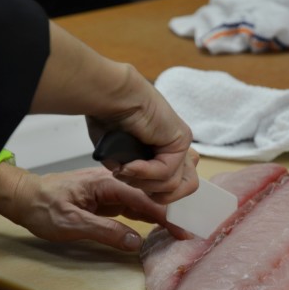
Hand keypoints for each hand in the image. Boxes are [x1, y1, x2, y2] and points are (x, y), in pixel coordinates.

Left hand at [0, 164, 188, 250]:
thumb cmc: (43, 208)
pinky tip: (160, 223)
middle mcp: (113, 183)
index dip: (165, 214)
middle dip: (171, 212)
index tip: (182, 228)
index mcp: (107, 183)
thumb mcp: (71, 224)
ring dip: (162, 214)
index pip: (143, 198)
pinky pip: (133, 206)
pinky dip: (148, 215)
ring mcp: (111, 190)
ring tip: (181, 228)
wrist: (24, 198)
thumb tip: (135, 241)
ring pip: (143, 201)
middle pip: (149, 196)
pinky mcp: (107, 200)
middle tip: (190, 229)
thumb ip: (105, 231)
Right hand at [29, 22, 198, 204]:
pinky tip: (130, 164)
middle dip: (150, 193)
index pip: (174, 186)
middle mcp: (175, 149)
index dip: (154, 193)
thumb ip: (133, 174)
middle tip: (128, 176)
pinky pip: (167, 172)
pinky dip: (144, 172)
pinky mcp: (181, 140)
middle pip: (179, 190)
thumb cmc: (107, 118)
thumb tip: (137, 183)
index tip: (131, 181)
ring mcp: (180, 145)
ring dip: (143, 182)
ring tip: (126, 168)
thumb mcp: (118, 157)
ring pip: (172, 186)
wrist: (110, 96)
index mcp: (163, 152)